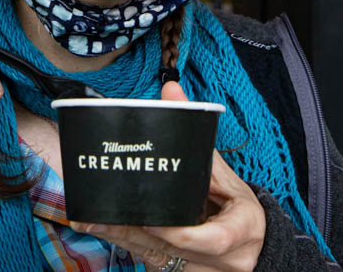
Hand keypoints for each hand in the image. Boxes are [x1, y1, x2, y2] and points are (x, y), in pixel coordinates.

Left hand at [71, 81, 265, 271]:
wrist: (252, 246)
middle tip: (100, 216)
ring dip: (123, 240)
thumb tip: (171, 89)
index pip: (216, 239)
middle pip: (175, 249)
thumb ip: (197, 134)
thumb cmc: (237, 207)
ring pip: (158, 258)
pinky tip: (102, 232)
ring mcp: (202, 271)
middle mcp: (225, 259)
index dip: (183, 235)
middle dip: (135, 233)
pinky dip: (129, 246)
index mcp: (243, 229)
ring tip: (90, 221)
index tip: (154, 222)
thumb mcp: (226, 174)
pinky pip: (153, 262)